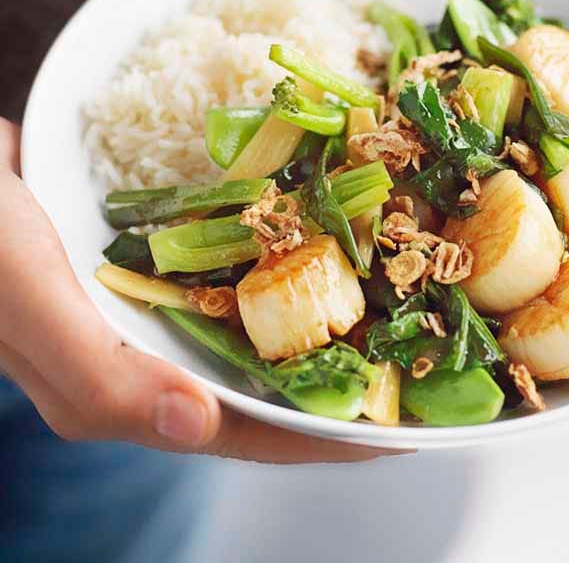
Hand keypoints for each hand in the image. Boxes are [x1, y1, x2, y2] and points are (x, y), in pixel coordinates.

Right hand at [0, 118, 400, 462]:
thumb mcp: (23, 296)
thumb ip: (99, 371)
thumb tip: (199, 426)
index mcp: (128, 390)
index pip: (252, 432)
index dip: (331, 440)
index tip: (409, 430)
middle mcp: (155, 358)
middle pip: (271, 383)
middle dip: (346, 379)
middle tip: (423, 354)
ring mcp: (164, 310)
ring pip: (261, 327)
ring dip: (325, 317)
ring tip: (397, 297)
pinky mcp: (166, 264)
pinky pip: (242, 272)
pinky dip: (286, 262)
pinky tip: (331, 233)